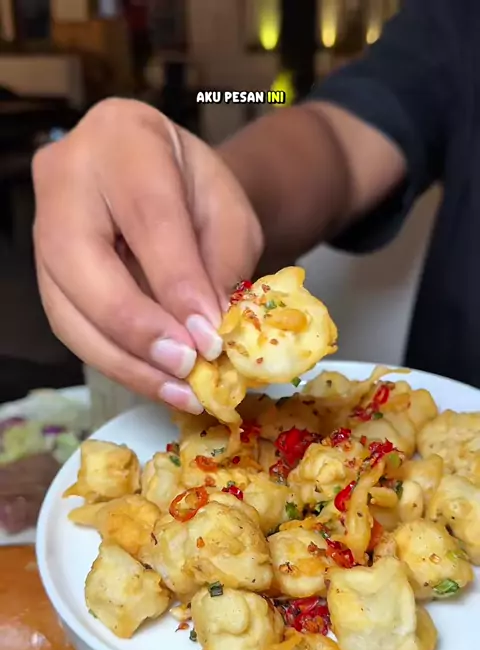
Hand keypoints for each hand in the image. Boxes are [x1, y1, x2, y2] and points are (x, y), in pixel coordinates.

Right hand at [32, 98, 262, 412]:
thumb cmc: (199, 193)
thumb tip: (207, 332)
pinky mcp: (46, 273)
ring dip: (125, 360)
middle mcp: (66, 175)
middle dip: (137, 327)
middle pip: (82, 261)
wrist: (164, 183)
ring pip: (67, 306)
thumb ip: (221, 263)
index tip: (211, 337)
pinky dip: (117, 363)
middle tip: (187, 367)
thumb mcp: (229, 212)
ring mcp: (44, 225)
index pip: (146, 216)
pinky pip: (71, 327)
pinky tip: (157, 382)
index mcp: (123, 137)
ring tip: (178, 390)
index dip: (177, 284)